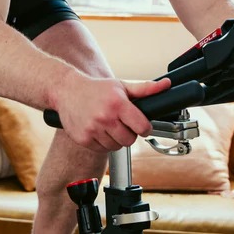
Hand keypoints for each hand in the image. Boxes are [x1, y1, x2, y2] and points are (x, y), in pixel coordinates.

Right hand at [55, 74, 171, 152]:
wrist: (67, 90)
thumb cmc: (96, 89)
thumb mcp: (121, 86)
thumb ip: (145, 89)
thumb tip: (166, 85)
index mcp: (117, 103)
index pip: (142, 127)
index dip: (144, 127)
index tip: (141, 125)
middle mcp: (105, 117)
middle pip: (129, 140)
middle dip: (129, 134)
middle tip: (123, 124)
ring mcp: (92, 129)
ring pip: (116, 147)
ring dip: (116, 139)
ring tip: (110, 126)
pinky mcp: (83, 139)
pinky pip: (102, 150)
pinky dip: (103, 143)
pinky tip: (99, 130)